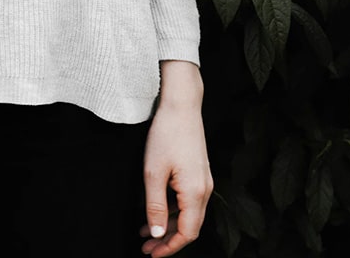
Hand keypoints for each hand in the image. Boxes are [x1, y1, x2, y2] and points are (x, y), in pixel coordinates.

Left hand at [139, 60, 212, 256]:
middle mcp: (205, 189)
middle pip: (190, 226)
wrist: (181, 106)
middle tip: (145, 246)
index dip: (170, 247)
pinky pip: (189, 201)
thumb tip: (157, 233)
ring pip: (189, 214)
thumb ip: (155, 206)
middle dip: (168, 240)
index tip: (151, 253)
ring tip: (145, 230)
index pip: (187, 232)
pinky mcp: (199, 173)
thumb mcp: (152, 173)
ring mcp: (204, 180)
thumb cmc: (166, 135)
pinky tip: (155, 210)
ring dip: (169, 225)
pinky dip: (173, 210)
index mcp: (195, 192)